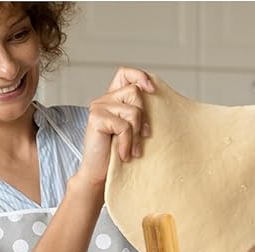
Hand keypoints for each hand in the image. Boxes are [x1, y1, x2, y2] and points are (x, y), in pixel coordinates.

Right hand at [75, 66, 154, 187]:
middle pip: (135, 92)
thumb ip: (139, 112)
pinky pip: (124, 126)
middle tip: (141, 138)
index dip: (140, 76)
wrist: (99, 175)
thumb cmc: (117, 154)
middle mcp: (104, 100)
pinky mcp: (96, 118)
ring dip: (136, 134)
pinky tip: (124, 154)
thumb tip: (158, 100)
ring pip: (133, 110)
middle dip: (143, 117)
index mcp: (113, 98)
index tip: (152, 90)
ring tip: (132, 149)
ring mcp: (98, 107)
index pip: (125, 73)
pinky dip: (127, 143)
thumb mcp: (133, 129)